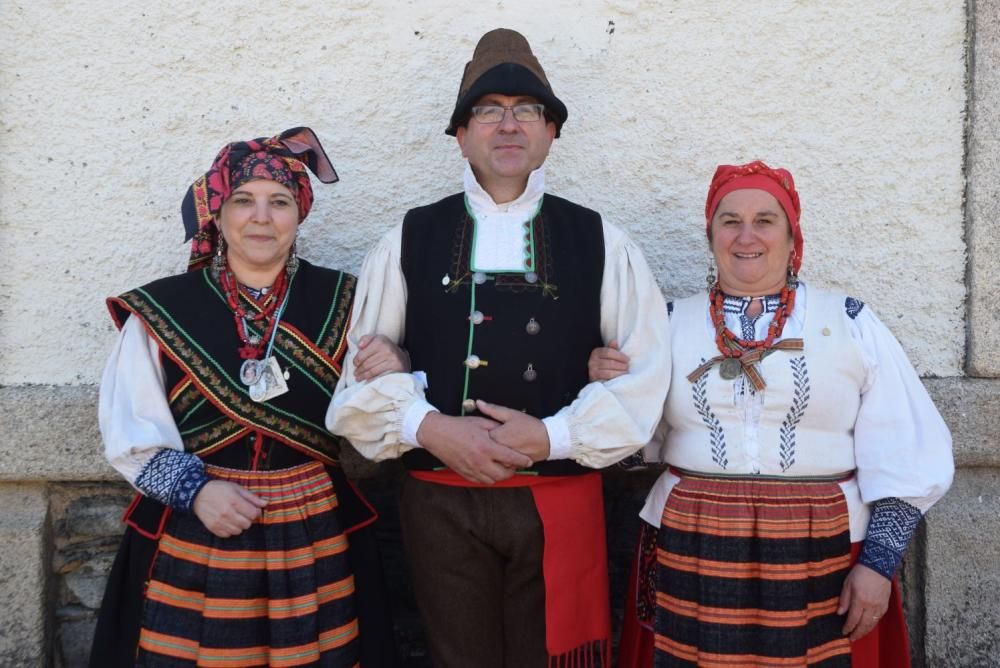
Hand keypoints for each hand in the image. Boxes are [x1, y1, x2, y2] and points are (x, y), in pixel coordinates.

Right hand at [192, 480, 266, 537]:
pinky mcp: (213, 528)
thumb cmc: (219, 489)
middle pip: (247, 524)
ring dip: (239, 525)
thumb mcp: (237, 488)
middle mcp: (227, 513)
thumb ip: (252, 497)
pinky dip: (230, 530)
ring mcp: (219, 522)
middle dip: (248, 519)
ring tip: (235, 517)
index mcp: (235, 501)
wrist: (198, 494)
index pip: (253, 514)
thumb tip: (266, 503)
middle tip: (243, 513)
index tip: (252, 509)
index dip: (256, 512)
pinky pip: (228, 535)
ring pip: (238, 531)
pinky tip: (228, 522)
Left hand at [354, 334, 410, 380]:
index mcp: (380, 341)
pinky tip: (367, 381)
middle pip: (367, 364)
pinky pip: (380, 377)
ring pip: (372, 371)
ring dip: (363, 376)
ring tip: (358, 378)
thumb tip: (359, 346)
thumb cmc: (385, 348)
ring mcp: (392, 361)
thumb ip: (366, 339)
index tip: (355, 364)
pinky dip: (372, 380)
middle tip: (356, 373)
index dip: (356, 361)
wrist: (402, 358)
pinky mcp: (396, 370)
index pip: (362, 355)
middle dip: (359, 370)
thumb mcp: (376, 339)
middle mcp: (387, 350)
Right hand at [416, 412, 532, 484]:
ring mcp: (472, 469)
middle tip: (515, 466)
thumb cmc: (459, 426)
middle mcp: (480, 461)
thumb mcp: (480, 422)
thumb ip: (496, 428)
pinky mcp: (464, 473)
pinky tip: (490, 470)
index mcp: (486, 447)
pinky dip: (488, 478)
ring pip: (493, 480)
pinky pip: (481, 481)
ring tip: (503, 468)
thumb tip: (508, 431)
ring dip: (501, 476)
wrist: (437, 434)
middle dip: (513, 471)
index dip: (522, 461)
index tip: (529, 461)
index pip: (510, 458)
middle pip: (504, 474)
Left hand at [476, 400, 550, 462]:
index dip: (482, 432)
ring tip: (502, 445)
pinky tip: (507, 452)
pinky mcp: (511, 465)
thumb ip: (493, 409)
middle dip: (486, 443)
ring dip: (493, 453)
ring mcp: (505, 460)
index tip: (487, 429)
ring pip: (492, 458)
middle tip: (496, 437)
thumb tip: (479, 402)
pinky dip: (501, 459)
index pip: (480, 436)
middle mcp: (499, 450)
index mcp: (496, 436)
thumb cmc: (530, 426)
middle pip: (484, 448)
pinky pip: (501, 464)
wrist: (548, 440)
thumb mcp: (511, 414)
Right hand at [588, 340, 629, 381]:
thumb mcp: (608, 355)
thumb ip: (612, 349)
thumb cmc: (605, 363)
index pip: (608, 352)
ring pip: (609, 373)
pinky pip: (606, 381)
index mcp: (596, 352)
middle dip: (621, 365)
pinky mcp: (595, 381)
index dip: (620, 356)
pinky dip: (614, 380)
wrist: (596, 376)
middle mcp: (592, 362)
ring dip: (619, 373)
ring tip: (625, 372)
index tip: (627, 359)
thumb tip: (614, 341)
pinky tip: (620, 379)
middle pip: (610, 363)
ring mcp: (593, 372)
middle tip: (627, 367)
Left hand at [838, 563, 891, 640]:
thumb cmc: (860, 573)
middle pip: (863, 625)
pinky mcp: (885, 605)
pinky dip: (873, 624)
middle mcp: (870, 606)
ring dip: (865, 631)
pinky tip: (868, 626)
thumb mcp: (847, 584)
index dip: (848, 627)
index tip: (844, 632)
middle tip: (852, 638)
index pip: (853, 619)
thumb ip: (844, 599)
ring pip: (872, 623)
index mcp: (859, 600)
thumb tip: (839, 613)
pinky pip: (878, 618)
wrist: (878, 566)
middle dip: (857, 633)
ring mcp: (879, 606)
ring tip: (859, 635)